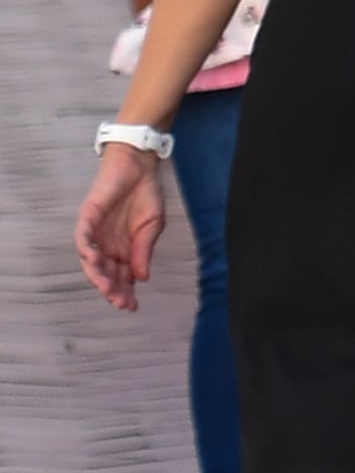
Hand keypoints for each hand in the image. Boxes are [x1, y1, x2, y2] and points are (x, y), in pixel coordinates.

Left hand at [76, 144, 168, 310]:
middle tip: (120, 301)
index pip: (122, 276)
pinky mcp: (87, 219)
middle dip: (113, 289)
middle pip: (106, 273)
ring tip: (108, 288)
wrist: (138, 166)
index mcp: (124, 249)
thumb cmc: (146, 194)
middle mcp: (107, 245)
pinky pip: (82, 239)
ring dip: (98, 275)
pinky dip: (87, 250)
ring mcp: (95, 233)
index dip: (126, 291)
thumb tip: (143, 277)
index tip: (132, 306)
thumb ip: (144, 250)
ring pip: (91, 261)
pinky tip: (95, 260)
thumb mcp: (153, 226)